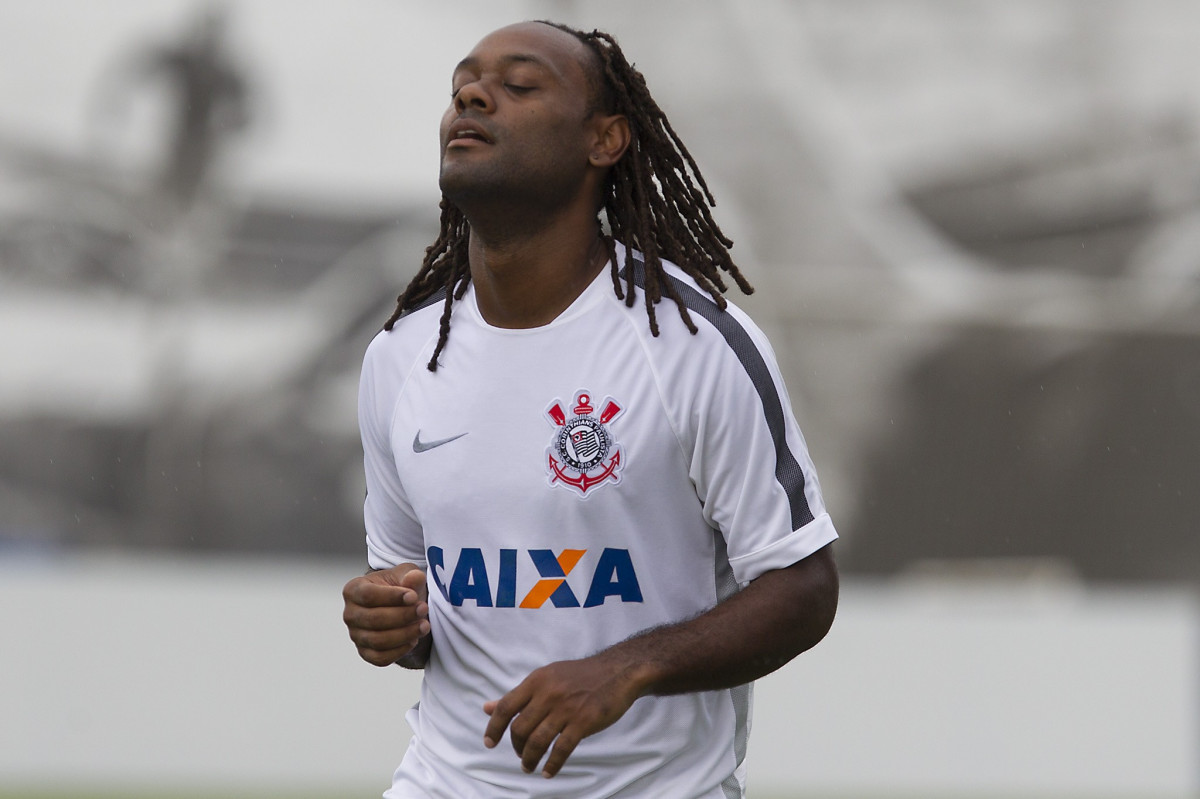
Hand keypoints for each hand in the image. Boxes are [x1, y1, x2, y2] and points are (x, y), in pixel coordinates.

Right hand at [342, 564, 429, 665]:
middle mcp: (350, 614)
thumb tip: (414, 578)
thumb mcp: (406, 574)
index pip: (368, 595)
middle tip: (423, 609)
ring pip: (378, 640)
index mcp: (354, 590)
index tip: (413, 596)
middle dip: (403, 616)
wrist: (400, 605)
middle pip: (374, 619)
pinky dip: (399, 651)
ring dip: (405, 634)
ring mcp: (356, 635)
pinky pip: (380, 658)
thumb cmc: (400, 586)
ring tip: (424, 625)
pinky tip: (414, 639)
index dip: (392, 597)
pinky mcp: (365, 653)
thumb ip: (410, 575)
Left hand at [482, 654, 643, 777]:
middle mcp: (548, 693)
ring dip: (530, 759)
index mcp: (536, 680)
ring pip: (538, 741)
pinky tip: (548, 772)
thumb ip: (518, 695)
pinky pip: (561, 749)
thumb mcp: (546, 677)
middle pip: (520, 728)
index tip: (489, 743)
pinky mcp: (583, 721)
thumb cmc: (579, 676)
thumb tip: (487, 707)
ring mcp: (566, 708)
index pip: (505, 706)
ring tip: (529, 767)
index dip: (493, 727)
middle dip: (516, 747)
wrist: (617, 671)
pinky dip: (552, 765)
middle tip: (521, 756)